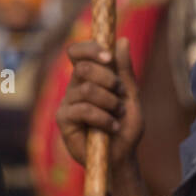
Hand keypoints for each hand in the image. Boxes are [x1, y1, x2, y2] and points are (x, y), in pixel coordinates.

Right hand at [57, 37, 142, 169]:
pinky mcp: (64, 120)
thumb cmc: (125, 126)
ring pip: (87, 89)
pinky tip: (112, 128)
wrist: (122, 155)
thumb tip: (122, 40)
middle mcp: (75, 87)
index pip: (78, 52)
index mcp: (89, 77)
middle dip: (109, 79)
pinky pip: (83, 110)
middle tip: (121, 94)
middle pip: (82, 68)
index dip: (90, 49)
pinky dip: (104, 118)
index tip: (109, 57)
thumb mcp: (130, 95)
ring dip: (111, 102)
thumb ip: (124, 70)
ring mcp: (67, 103)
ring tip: (119, 115)